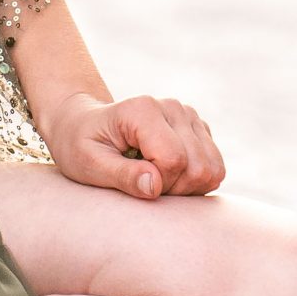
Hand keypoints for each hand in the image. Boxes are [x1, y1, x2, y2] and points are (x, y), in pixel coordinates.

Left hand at [40, 91, 224, 199]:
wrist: (83, 126)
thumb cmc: (80, 145)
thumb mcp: (88, 164)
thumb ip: (121, 175)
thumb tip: (155, 186)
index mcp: (143, 110)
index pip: (174, 160)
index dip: (158, 184)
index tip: (132, 181)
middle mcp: (173, 107)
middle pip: (198, 167)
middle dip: (173, 188)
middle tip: (142, 183)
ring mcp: (189, 116)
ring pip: (213, 169)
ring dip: (187, 187)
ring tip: (154, 179)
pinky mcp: (199, 129)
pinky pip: (216, 168)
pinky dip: (195, 182)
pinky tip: (167, 176)